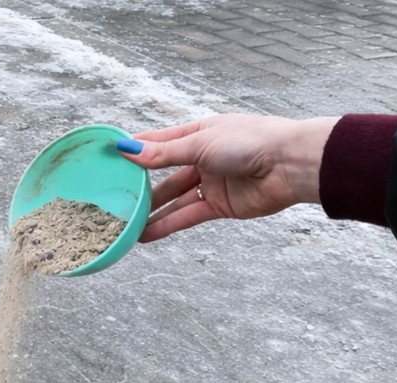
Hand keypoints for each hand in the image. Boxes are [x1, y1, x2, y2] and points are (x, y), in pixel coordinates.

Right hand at [117, 114, 339, 241]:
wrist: (290, 165)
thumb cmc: (250, 141)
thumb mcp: (201, 144)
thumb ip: (164, 154)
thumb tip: (128, 151)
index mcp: (198, 133)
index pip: (158, 143)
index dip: (134, 150)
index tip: (107, 158)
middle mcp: (202, 157)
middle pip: (163, 174)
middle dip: (140, 187)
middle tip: (111, 198)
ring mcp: (210, 183)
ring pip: (174, 198)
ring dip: (151, 211)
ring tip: (124, 224)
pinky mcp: (219, 206)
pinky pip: (187, 216)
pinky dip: (168, 225)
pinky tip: (146, 235)